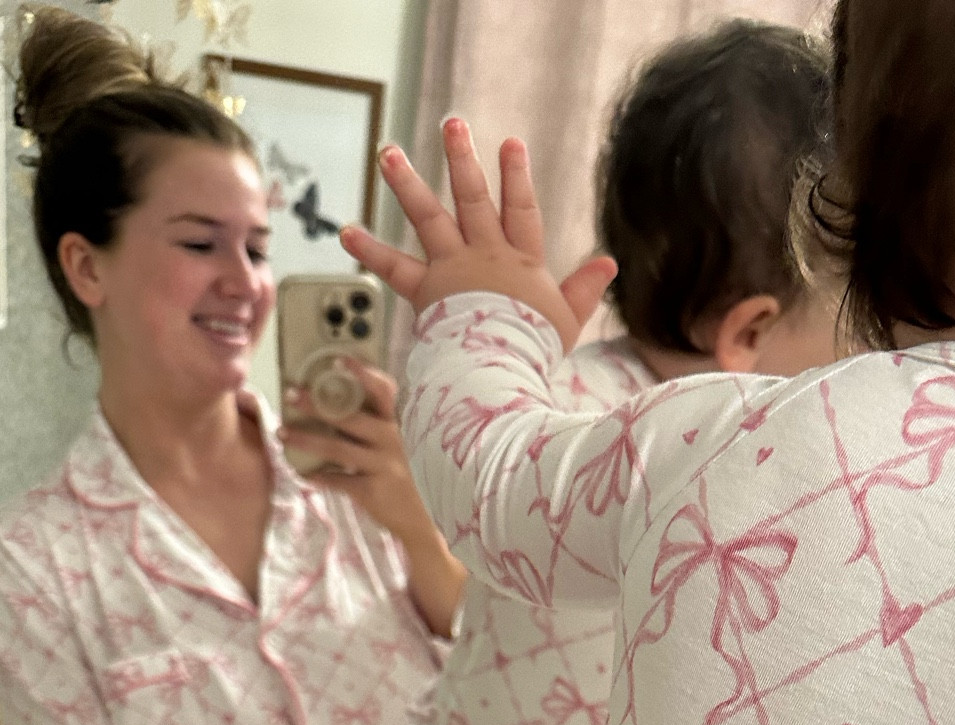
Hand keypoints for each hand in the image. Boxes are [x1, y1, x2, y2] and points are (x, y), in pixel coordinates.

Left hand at [281, 363, 421, 535]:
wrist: (412, 517)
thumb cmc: (389, 473)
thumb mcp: (384, 445)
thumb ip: (362, 426)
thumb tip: (320, 404)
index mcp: (390, 424)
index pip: (383, 391)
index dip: (363, 374)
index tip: (338, 360)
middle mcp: (389, 440)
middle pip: (351, 417)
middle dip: (317, 405)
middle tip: (291, 395)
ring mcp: (382, 466)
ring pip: (339, 449)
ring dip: (307, 440)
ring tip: (282, 433)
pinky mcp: (373, 490)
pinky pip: (339, 480)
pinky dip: (318, 477)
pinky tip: (302, 473)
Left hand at [339, 120, 615, 353]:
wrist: (501, 372)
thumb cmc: (535, 352)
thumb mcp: (567, 320)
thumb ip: (584, 290)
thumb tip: (610, 264)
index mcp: (521, 262)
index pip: (521, 210)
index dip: (516, 176)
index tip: (510, 142)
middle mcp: (484, 256)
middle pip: (472, 199)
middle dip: (462, 159)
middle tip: (452, 122)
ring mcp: (452, 269)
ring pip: (428, 217)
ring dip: (407, 182)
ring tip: (387, 152)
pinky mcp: (426, 291)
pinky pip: (393, 267)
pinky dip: (368, 250)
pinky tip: (344, 232)